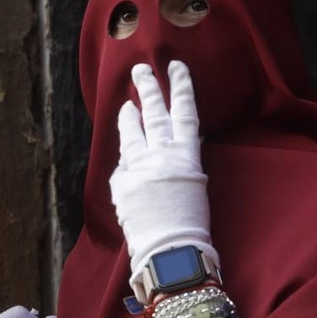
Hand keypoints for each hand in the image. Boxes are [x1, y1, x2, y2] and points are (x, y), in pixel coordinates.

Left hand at [110, 61, 218, 288]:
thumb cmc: (191, 223)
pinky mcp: (121, 182)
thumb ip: (182, 160)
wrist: (170, 250)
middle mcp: (162, 154)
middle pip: (154, 112)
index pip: (184, 112)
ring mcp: (138, 166)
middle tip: (140, 70)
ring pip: (132, 133)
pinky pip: (123, 167)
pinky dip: (127, 165)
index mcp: (186, 155)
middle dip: (148, 87)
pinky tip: (129, 167)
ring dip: (129, 116)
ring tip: (127, 106)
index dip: (181, 87)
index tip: (175, 67)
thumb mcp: (195, 184)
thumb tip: (174, 144)